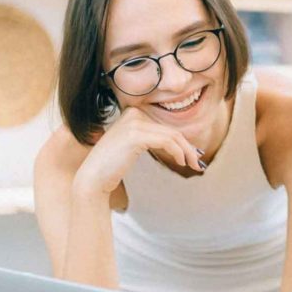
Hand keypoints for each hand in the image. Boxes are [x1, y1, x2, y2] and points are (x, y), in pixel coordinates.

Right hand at [73, 106, 203, 195]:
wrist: (93, 178)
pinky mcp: (136, 135)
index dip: (182, 142)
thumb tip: (181, 145)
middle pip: (170, 130)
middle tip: (198, 163)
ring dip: (187, 152)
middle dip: (188, 147)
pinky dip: (178, 152)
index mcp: (132, 113)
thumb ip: (152, 140)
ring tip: (194, 165)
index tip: (192, 156)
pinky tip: (180, 162)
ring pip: (172, 136)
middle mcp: (133, 113)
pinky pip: (166, 141)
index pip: (165, 127)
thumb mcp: (134, 147)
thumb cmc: (112, 166)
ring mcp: (134, 123)